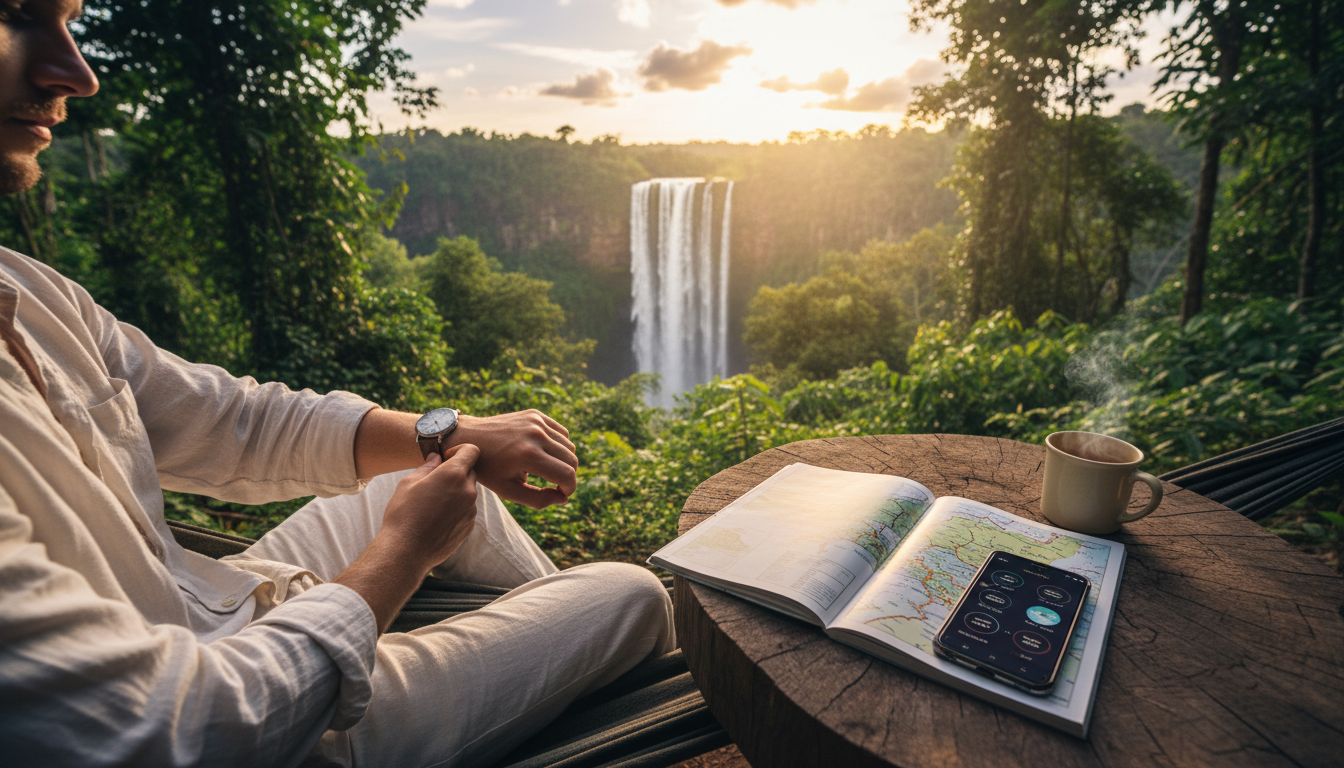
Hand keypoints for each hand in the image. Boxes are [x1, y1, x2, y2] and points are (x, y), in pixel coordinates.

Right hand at [380, 444, 480, 568]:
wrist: (406, 552)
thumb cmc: (403, 515)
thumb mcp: (408, 483)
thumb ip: (427, 467)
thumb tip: (437, 458)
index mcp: (453, 475)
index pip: (471, 450)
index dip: (459, 451)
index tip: (445, 459)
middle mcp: (468, 491)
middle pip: (470, 471)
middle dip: (455, 472)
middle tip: (434, 483)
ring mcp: (471, 510)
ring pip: (468, 492)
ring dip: (456, 492)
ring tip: (432, 504)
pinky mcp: (469, 526)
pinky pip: (466, 509)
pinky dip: (456, 509)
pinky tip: (436, 518)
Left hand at [447, 410, 577, 507]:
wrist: (469, 437)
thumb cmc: (488, 469)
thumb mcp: (508, 491)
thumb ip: (538, 500)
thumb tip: (563, 498)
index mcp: (528, 456)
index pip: (567, 475)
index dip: (569, 489)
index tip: (561, 494)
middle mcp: (536, 435)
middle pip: (572, 460)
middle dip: (568, 476)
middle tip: (556, 485)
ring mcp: (536, 422)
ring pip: (569, 446)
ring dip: (564, 461)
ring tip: (547, 469)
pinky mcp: (536, 414)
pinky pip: (561, 432)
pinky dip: (559, 445)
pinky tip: (544, 453)